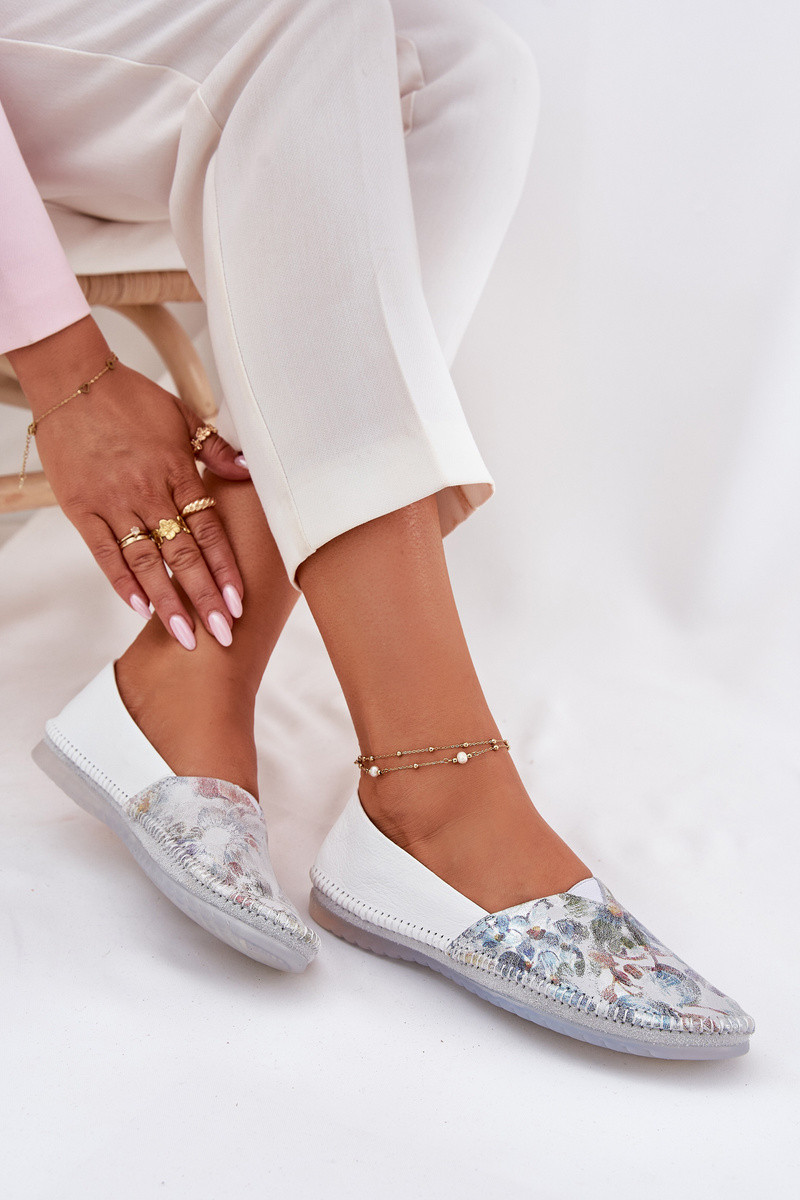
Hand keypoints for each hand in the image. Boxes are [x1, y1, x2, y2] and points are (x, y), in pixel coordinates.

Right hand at [8, 316, 248, 647]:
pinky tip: (140, 609)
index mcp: (177, 471)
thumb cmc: (129, 397)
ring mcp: (114, 502)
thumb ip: (216, 450)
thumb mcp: (182, 416)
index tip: (239, 602)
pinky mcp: (82, 508)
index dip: (224, 568)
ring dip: (167, 602)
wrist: (73, 379)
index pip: (208, 530)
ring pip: (146, 561)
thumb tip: (250, 472)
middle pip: (182, 554)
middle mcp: (148, 492)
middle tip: (221, 634)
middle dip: (203, 597)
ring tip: (185, 635)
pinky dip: (122, 582)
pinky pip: (105, 553)